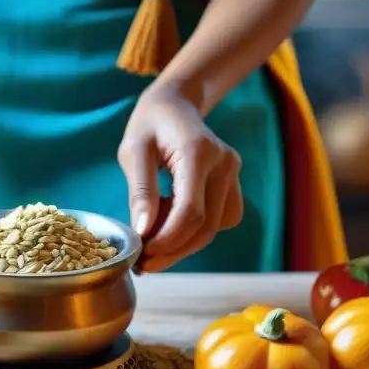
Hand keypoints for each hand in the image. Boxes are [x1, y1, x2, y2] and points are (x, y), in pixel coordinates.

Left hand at [118, 85, 243, 272]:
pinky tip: (172, 221)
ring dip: (184, 244)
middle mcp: (224, 163)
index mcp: (198, 152)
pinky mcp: (234, 182)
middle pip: (206, 225)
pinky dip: (196, 230)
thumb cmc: (149, 125)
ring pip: (215, 227)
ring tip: (154, 240)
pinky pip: (221, 219)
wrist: (175, 104)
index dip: (167, 240)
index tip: (142, 254)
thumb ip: (140, 191)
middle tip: (144, 264)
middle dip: (174, 250)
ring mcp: (233, 172)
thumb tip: (143, 232)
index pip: (190, 211)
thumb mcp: (133, 151)